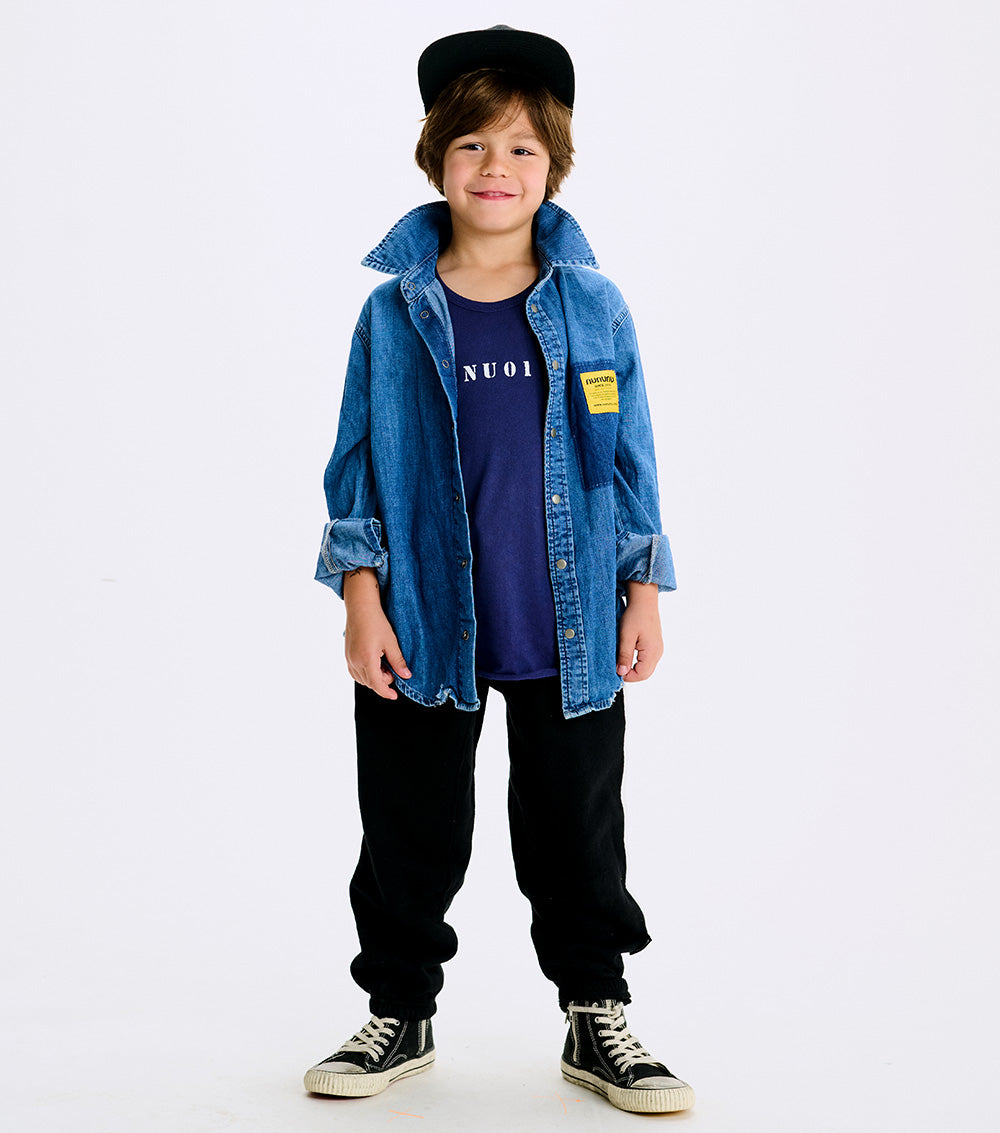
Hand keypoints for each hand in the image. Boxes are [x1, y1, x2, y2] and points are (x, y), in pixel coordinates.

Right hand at [343, 568, 410, 698]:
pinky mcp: (347, 654)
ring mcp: (349, 658)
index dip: (386, 692)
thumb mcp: (391, 642)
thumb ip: (398, 661)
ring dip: (373, 678)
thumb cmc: (376, 622)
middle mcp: (355, 661)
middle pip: (369, 683)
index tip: (394, 696)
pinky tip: (374, 663)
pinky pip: (355, 671)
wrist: (360, 607)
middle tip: (392, 671)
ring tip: (384, 665)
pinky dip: (365, 673)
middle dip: (382, 682)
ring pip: (361, 678)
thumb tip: (406, 675)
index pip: (376, 684)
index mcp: (367, 659)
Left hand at [616, 582, 662, 682]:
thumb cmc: (635, 616)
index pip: (641, 675)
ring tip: (622, 660)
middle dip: (631, 674)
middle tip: (618, 667)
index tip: (616, 670)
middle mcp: (658, 652)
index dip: (628, 676)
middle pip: (645, 674)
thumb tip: (621, 672)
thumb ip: (624, 656)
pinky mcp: (655, 646)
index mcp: (652, 652)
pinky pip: (648, 661)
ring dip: (634, 668)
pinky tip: (629, 655)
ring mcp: (658, 649)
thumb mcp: (626, 636)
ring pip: (647, 668)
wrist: (644, 602)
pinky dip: (638, 662)